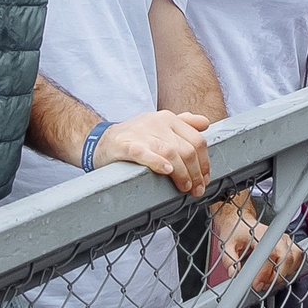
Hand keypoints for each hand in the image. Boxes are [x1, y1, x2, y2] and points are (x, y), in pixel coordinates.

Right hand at [94, 109, 212, 195]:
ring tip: (184, 187)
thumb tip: (205, 123)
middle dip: (196, 173)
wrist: (102, 141)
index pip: (197, 140)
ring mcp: (141, 132)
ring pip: (171, 152)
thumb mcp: (160, 126)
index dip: (205, 163)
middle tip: (196, 189)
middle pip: (187, 149)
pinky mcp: (125, 144)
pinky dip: (158, 162)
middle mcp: (157, 122)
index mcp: (169, 118)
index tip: (204, 179)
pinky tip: (166, 171)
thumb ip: (184, 123)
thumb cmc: (135, 138)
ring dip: (182, 173)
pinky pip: (144, 153)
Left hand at [211, 194, 302, 290]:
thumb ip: (229, 260)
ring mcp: (286, 240)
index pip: (271, 254)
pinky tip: (275, 274)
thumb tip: (234, 273)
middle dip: (274, 277)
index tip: (256, 283)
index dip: (265, 272)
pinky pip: (296, 260)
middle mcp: (278, 236)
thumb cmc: (237, 232)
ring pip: (294, 260)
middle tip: (259, 284)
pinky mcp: (290, 246)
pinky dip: (288, 270)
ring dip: (282, 275)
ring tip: (266, 280)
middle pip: (287, 259)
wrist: (242, 223)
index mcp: (263, 234)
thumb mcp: (227, 245)